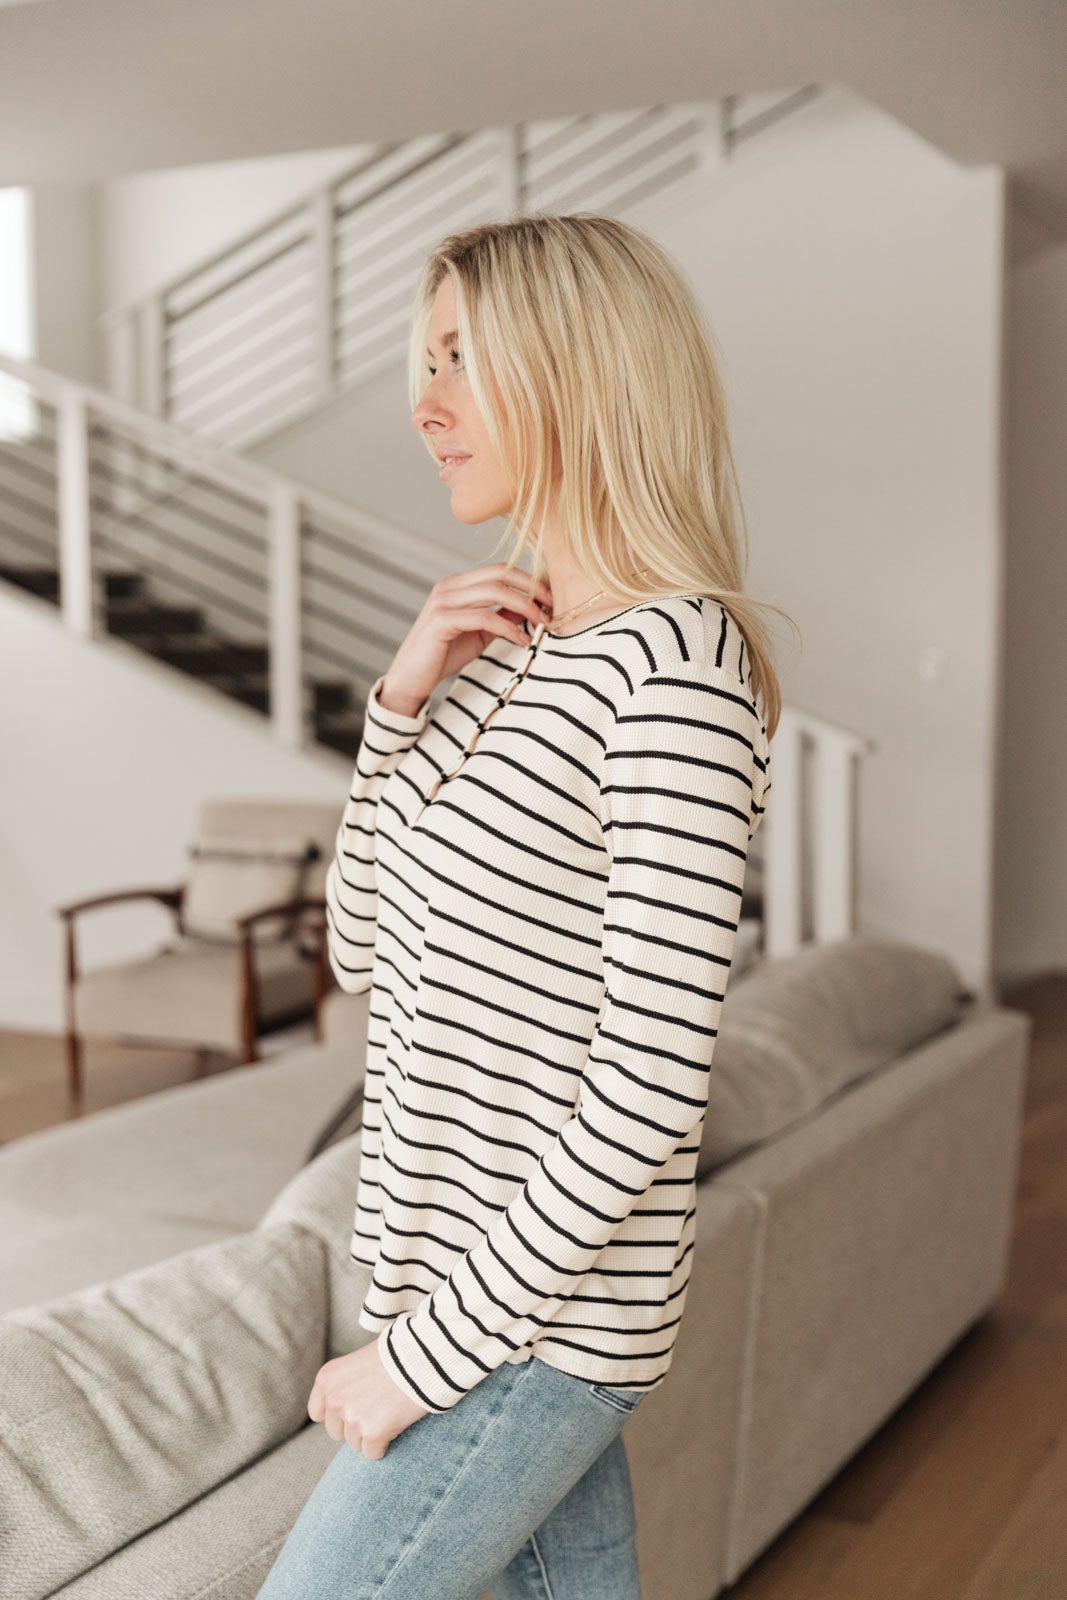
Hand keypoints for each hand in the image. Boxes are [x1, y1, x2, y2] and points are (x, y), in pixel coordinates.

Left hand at [307, 1336, 431, 1458]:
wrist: (422, 1355)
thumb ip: (346, 1384)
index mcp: (327, 1379)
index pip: (317, 1413)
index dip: (336, 1415)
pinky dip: (385, 1444)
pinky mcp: (373, 1432)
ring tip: (389, 1411)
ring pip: (355, 1443)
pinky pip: (373, 1452)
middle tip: (377, 1408)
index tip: (353, 1409)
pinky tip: (396, 1423)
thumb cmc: (396, 1353)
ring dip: (371, 1434)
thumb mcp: (360, 1361)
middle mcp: (335, 1399)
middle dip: (355, 1426)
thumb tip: (345, 1407)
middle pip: (337, 1432)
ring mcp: (353, 1417)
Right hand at [378, 563, 553, 716]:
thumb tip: (531, 608)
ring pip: (493, 592)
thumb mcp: (481, 633)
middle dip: (531, 588)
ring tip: (542, 624)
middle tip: (553, 607)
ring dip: (524, 607)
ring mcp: (443, 602)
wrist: (411, 678)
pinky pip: (483, 617)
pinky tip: (522, 641)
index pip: (499, 570)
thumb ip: (502, 617)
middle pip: (499, 574)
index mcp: (458, 585)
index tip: (551, 598)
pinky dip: (507, 628)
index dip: (528, 580)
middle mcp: (449, 587)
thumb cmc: (443, 655)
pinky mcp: (441, 621)